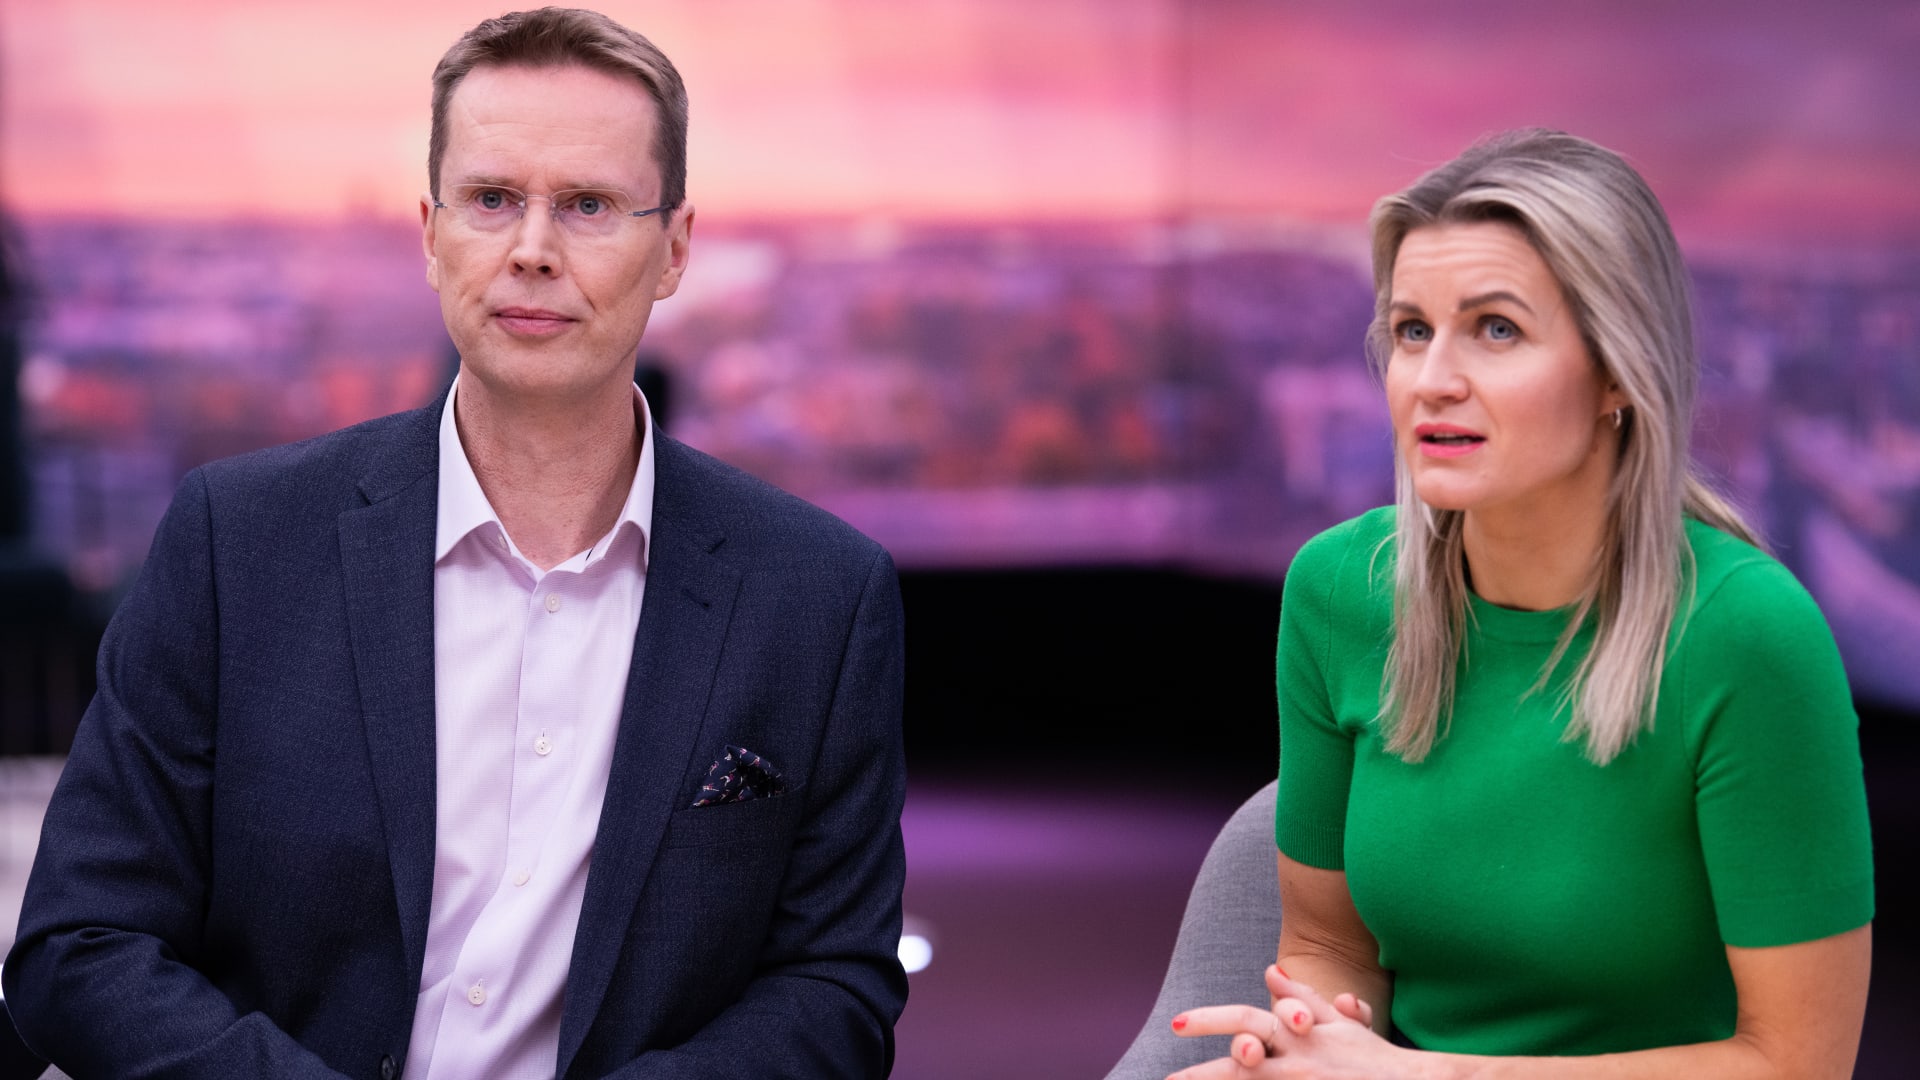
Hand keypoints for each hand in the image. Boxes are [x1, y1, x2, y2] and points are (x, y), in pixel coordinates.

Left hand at [1166, 966, 1406, 1078]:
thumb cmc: (1370, 1056)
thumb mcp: (1335, 1022)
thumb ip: (1299, 996)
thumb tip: (1269, 970)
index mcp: (1296, 1036)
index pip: (1245, 1020)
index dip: (1210, 1020)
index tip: (1176, 1023)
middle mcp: (1294, 1064)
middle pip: (1238, 1066)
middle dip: (1200, 1075)